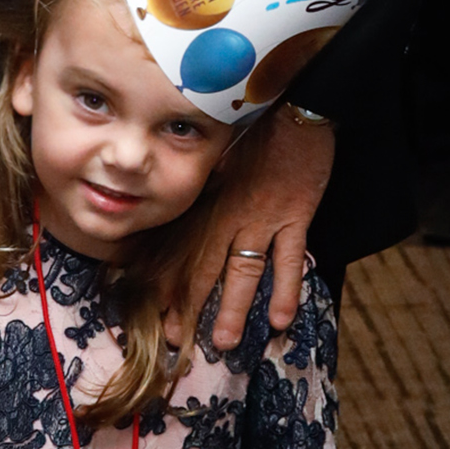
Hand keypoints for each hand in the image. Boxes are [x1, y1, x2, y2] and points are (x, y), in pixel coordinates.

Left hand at [180, 105, 334, 352]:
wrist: (292, 106)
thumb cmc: (255, 130)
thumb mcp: (218, 159)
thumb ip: (203, 190)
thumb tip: (178, 209)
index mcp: (208, 202)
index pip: (181, 250)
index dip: (167, 284)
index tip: (155, 314)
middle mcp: (228, 214)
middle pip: (204, 268)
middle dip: (189, 306)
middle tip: (179, 342)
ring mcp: (261, 217)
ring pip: (242, 271)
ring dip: (233, 308)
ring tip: (225, 342)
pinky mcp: (294, 214)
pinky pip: (289, 258)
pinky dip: (285, 290)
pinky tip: (281, 320)